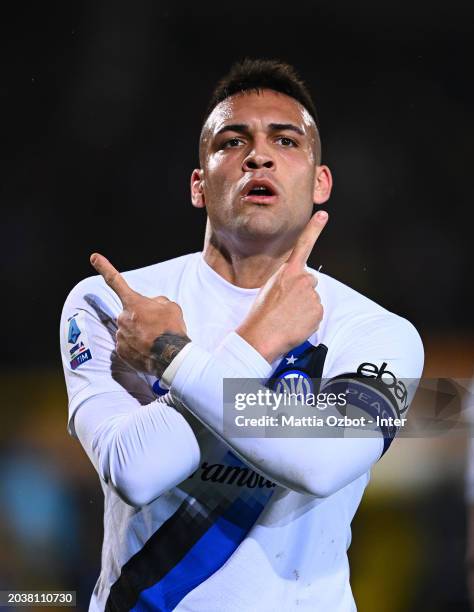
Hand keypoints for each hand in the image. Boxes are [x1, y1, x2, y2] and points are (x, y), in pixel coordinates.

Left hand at [90, 254, 190, 377]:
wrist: (172, 357)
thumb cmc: (172, 329)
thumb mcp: (171, 307)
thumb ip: (157, 302)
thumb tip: (151, 306)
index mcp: (133, 303)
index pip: (116, 281)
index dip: (104, 267)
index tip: (93, 257)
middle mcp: (122, 318)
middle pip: (129, 314)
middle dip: (140, 318)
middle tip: (156, 327)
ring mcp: (120, 336)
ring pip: (128, 330)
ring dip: (139, 333)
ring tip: (155, 341)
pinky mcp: (121, 352)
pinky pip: (127, 346)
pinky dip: (137, 347)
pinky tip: (148, 351)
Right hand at [236, 211, 327, 362]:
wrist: (261, 336)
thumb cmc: (261, 315)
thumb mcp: (269, 289)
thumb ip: (287, 282)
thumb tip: (299, 288)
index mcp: (287, 272)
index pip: (303, 245)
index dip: (314, 229)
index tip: (323, 214)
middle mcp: (303, 279)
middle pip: (310, 282)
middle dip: (302, 292)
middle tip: (286, 306)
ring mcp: (312, 294)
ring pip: (312, 300)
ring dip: (304, 308)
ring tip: (288, 317)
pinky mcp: (318, 310)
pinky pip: (316, 314)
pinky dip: (308, 320)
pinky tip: (295, 324)